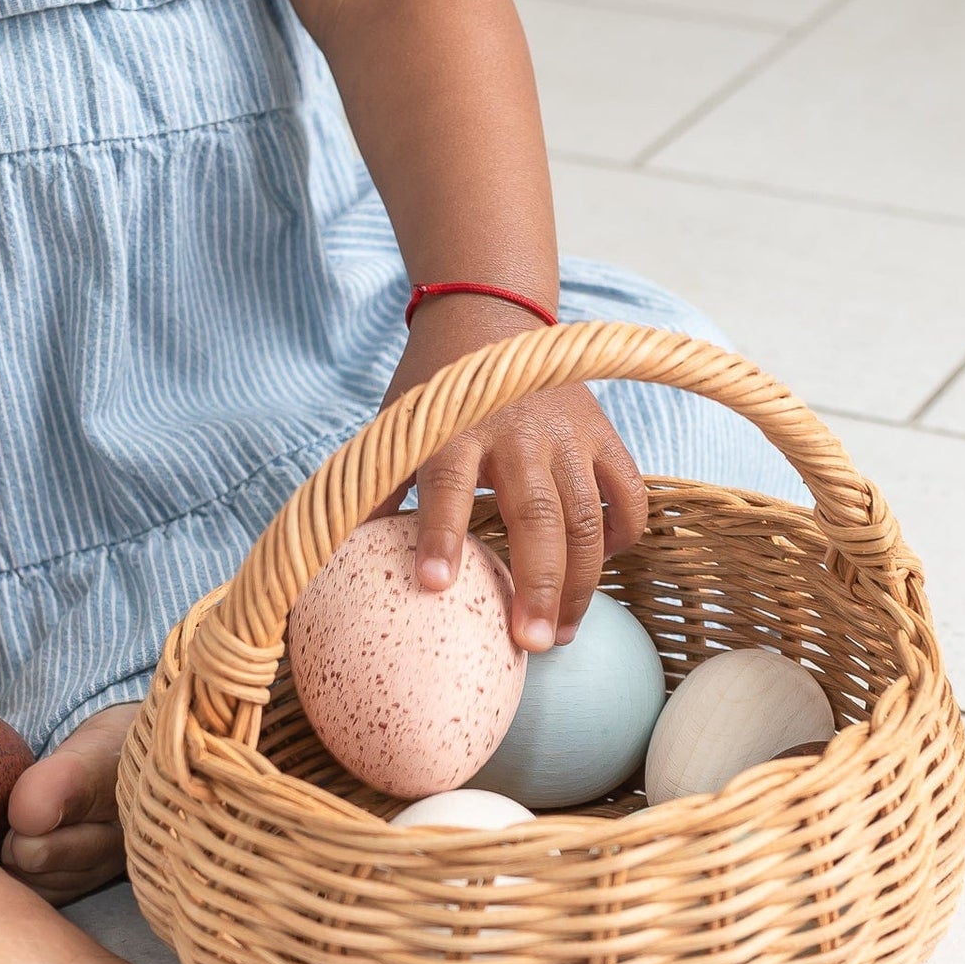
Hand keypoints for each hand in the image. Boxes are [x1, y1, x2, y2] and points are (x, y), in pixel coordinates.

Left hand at [373, 294, 647, 650]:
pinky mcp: (603, 433)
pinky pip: (629, 494)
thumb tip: (334, 562)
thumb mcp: (397, 430)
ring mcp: (568, 434)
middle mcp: (518, 434)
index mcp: (455, 431)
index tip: (434, 587)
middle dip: (537, 585)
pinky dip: (621, 536)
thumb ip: (377, 492)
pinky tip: (598, 569)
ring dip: (580, 582)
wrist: (491, 318)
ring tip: (563, 634)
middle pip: (537, 516)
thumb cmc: (434, 392)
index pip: (447, 485)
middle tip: (532, 644)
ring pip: (588, 518)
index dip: (439, 535)